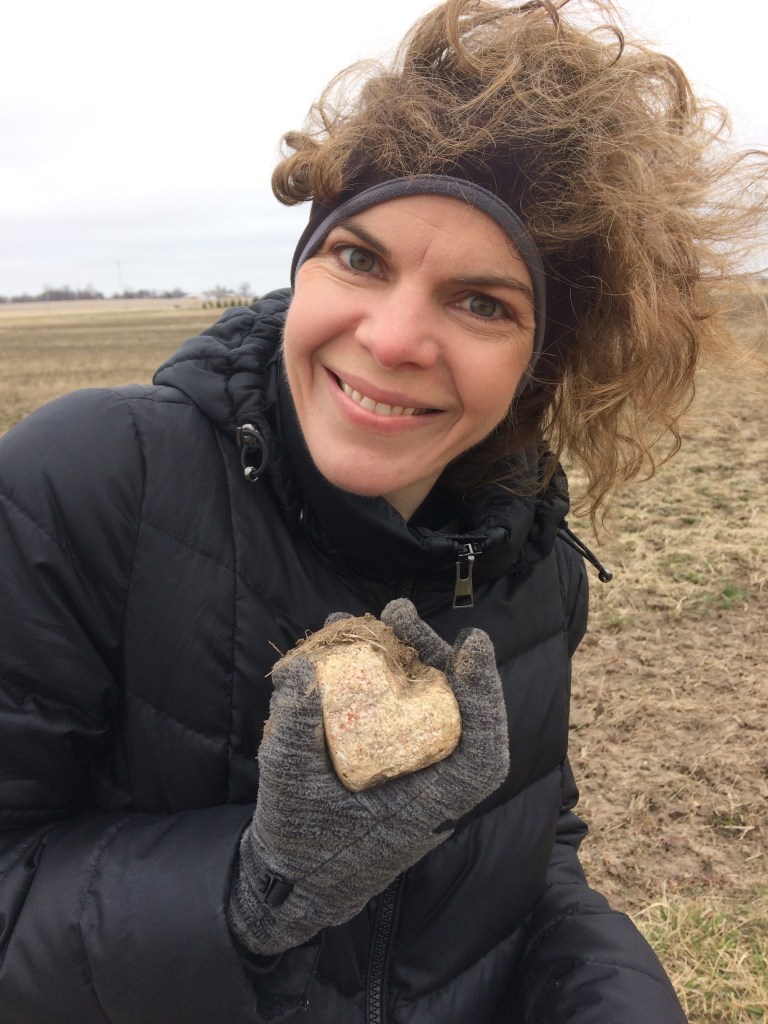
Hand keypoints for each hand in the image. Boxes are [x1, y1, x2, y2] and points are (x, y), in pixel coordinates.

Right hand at [228, 599, 508, 955]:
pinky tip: (355, 647)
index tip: (473, 645)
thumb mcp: (287, 785)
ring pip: (428, 704)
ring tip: (375, 621)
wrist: (293, 880)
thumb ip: (293, 727)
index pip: (482, 756)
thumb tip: (303, 668)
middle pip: (454, 712)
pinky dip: (382, 676)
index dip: (486, 697)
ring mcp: (414, 770)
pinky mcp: (393, 757)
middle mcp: (431, 786)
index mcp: (425, 807)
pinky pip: (399, 710)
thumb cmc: (299, 845)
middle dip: (431, 654)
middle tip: (398, 615)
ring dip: (407, 658)